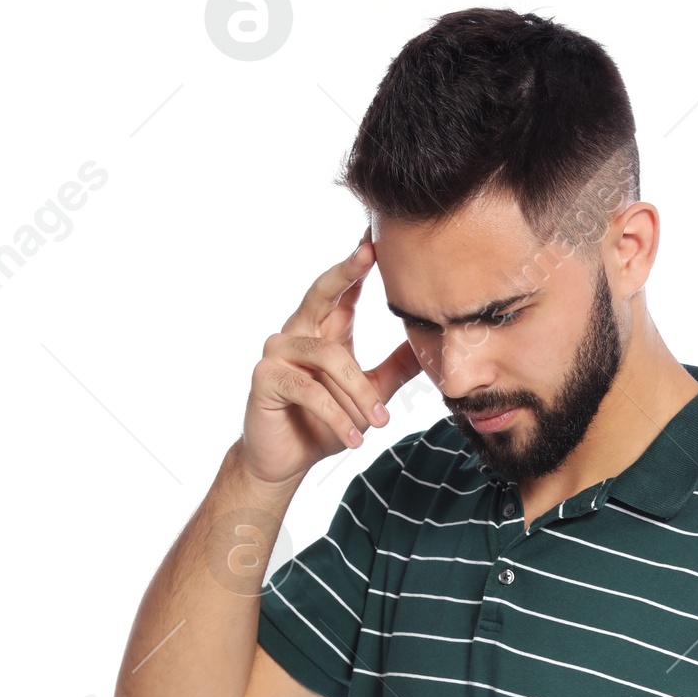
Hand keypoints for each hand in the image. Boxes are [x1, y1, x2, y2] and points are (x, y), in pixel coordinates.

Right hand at [239, 233, 421, 487]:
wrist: (285, 461)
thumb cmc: (323, 424)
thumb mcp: (369, 393)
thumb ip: (395, 367)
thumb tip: (431, 345)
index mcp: (323, 329)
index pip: (343, 288)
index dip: (358, 262)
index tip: (378, 235)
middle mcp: (297, 332)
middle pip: (322, 292)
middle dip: (346, 271)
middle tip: (368, 252)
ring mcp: (277, 352)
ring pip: (329, 357)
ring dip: (359, 394)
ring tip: (378, 424)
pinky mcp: (266, 378)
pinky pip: (310, 391)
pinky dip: (337, 416)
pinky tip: (354, 437)